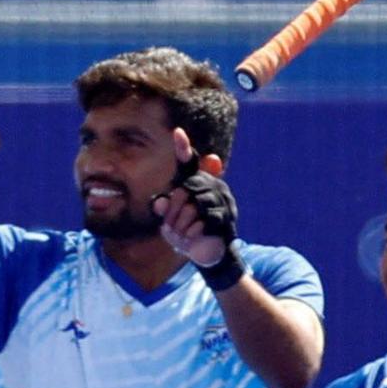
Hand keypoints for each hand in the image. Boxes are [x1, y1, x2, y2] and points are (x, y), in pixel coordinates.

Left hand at [154, 136, 237, 267]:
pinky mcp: (227, 216)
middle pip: (187, 188)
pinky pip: (206, 219)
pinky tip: (192, 239)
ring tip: (180, 235)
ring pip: (196, 204)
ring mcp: (223, 201)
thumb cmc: (188, 233)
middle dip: (175, 210)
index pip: (189, 163)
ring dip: (183, 223)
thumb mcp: (171, 223)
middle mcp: (213, 187)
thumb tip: (160, 203)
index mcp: (198, 184)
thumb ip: (164, 211)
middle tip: (170, 227)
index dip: (183, 148)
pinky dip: (194, 231)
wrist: (210, 255)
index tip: (177, 132)